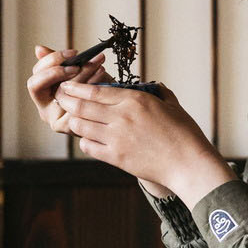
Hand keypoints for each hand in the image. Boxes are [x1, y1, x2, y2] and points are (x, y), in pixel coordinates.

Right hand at [27, 44, 109, 136]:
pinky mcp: (72, 127)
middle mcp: (45, 110)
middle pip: (38, 87)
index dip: (50, 63)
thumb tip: (38, 49)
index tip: (73, 53)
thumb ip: (57, 62)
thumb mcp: (74, 72)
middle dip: (60, 70)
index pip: (34, 80)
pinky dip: (92, 88)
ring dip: (80, 76)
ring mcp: (56, 120)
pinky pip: (77, 105)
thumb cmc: (93, 88)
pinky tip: (103, 78)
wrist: (115, 108)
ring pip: (60, 95)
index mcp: (42, 97)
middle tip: (81, 62)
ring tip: (98, 65)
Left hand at [52, 81, 234, 205]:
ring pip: (80, 126)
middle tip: (59, 97)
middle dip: (65, 100)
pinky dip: (84, 141)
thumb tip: (152, 84)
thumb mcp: (171, 104)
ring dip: (74, 121)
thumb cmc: (183, 132)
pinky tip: (87, 138)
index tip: (67, 85)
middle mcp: (121, 117)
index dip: (76, 87)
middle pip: (80, 106)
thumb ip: (156, 92)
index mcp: (135, 100)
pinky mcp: (115, 157)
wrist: (188, 163)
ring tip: (73, 117)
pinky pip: (88, 146)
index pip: (95, 90)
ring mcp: (116, 138)